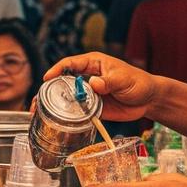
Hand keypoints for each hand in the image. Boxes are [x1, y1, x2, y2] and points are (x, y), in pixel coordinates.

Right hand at [43, 53, 158, 120]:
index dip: (57, 70)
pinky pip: (77, 112)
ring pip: (67, 97)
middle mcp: (87, 77)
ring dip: (54, 105)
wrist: (149, 100)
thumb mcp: (123, 79)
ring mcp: (88, 94)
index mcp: (93, 64)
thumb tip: (93, 84)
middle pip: (63, 81)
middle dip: (49, 90)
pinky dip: (67, 117)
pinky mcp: (92, 108)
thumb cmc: (138, 82)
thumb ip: (108, 81)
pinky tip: (57, 122)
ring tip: (39, 113)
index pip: (70, 64)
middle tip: (37, 100)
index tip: (47, 78)